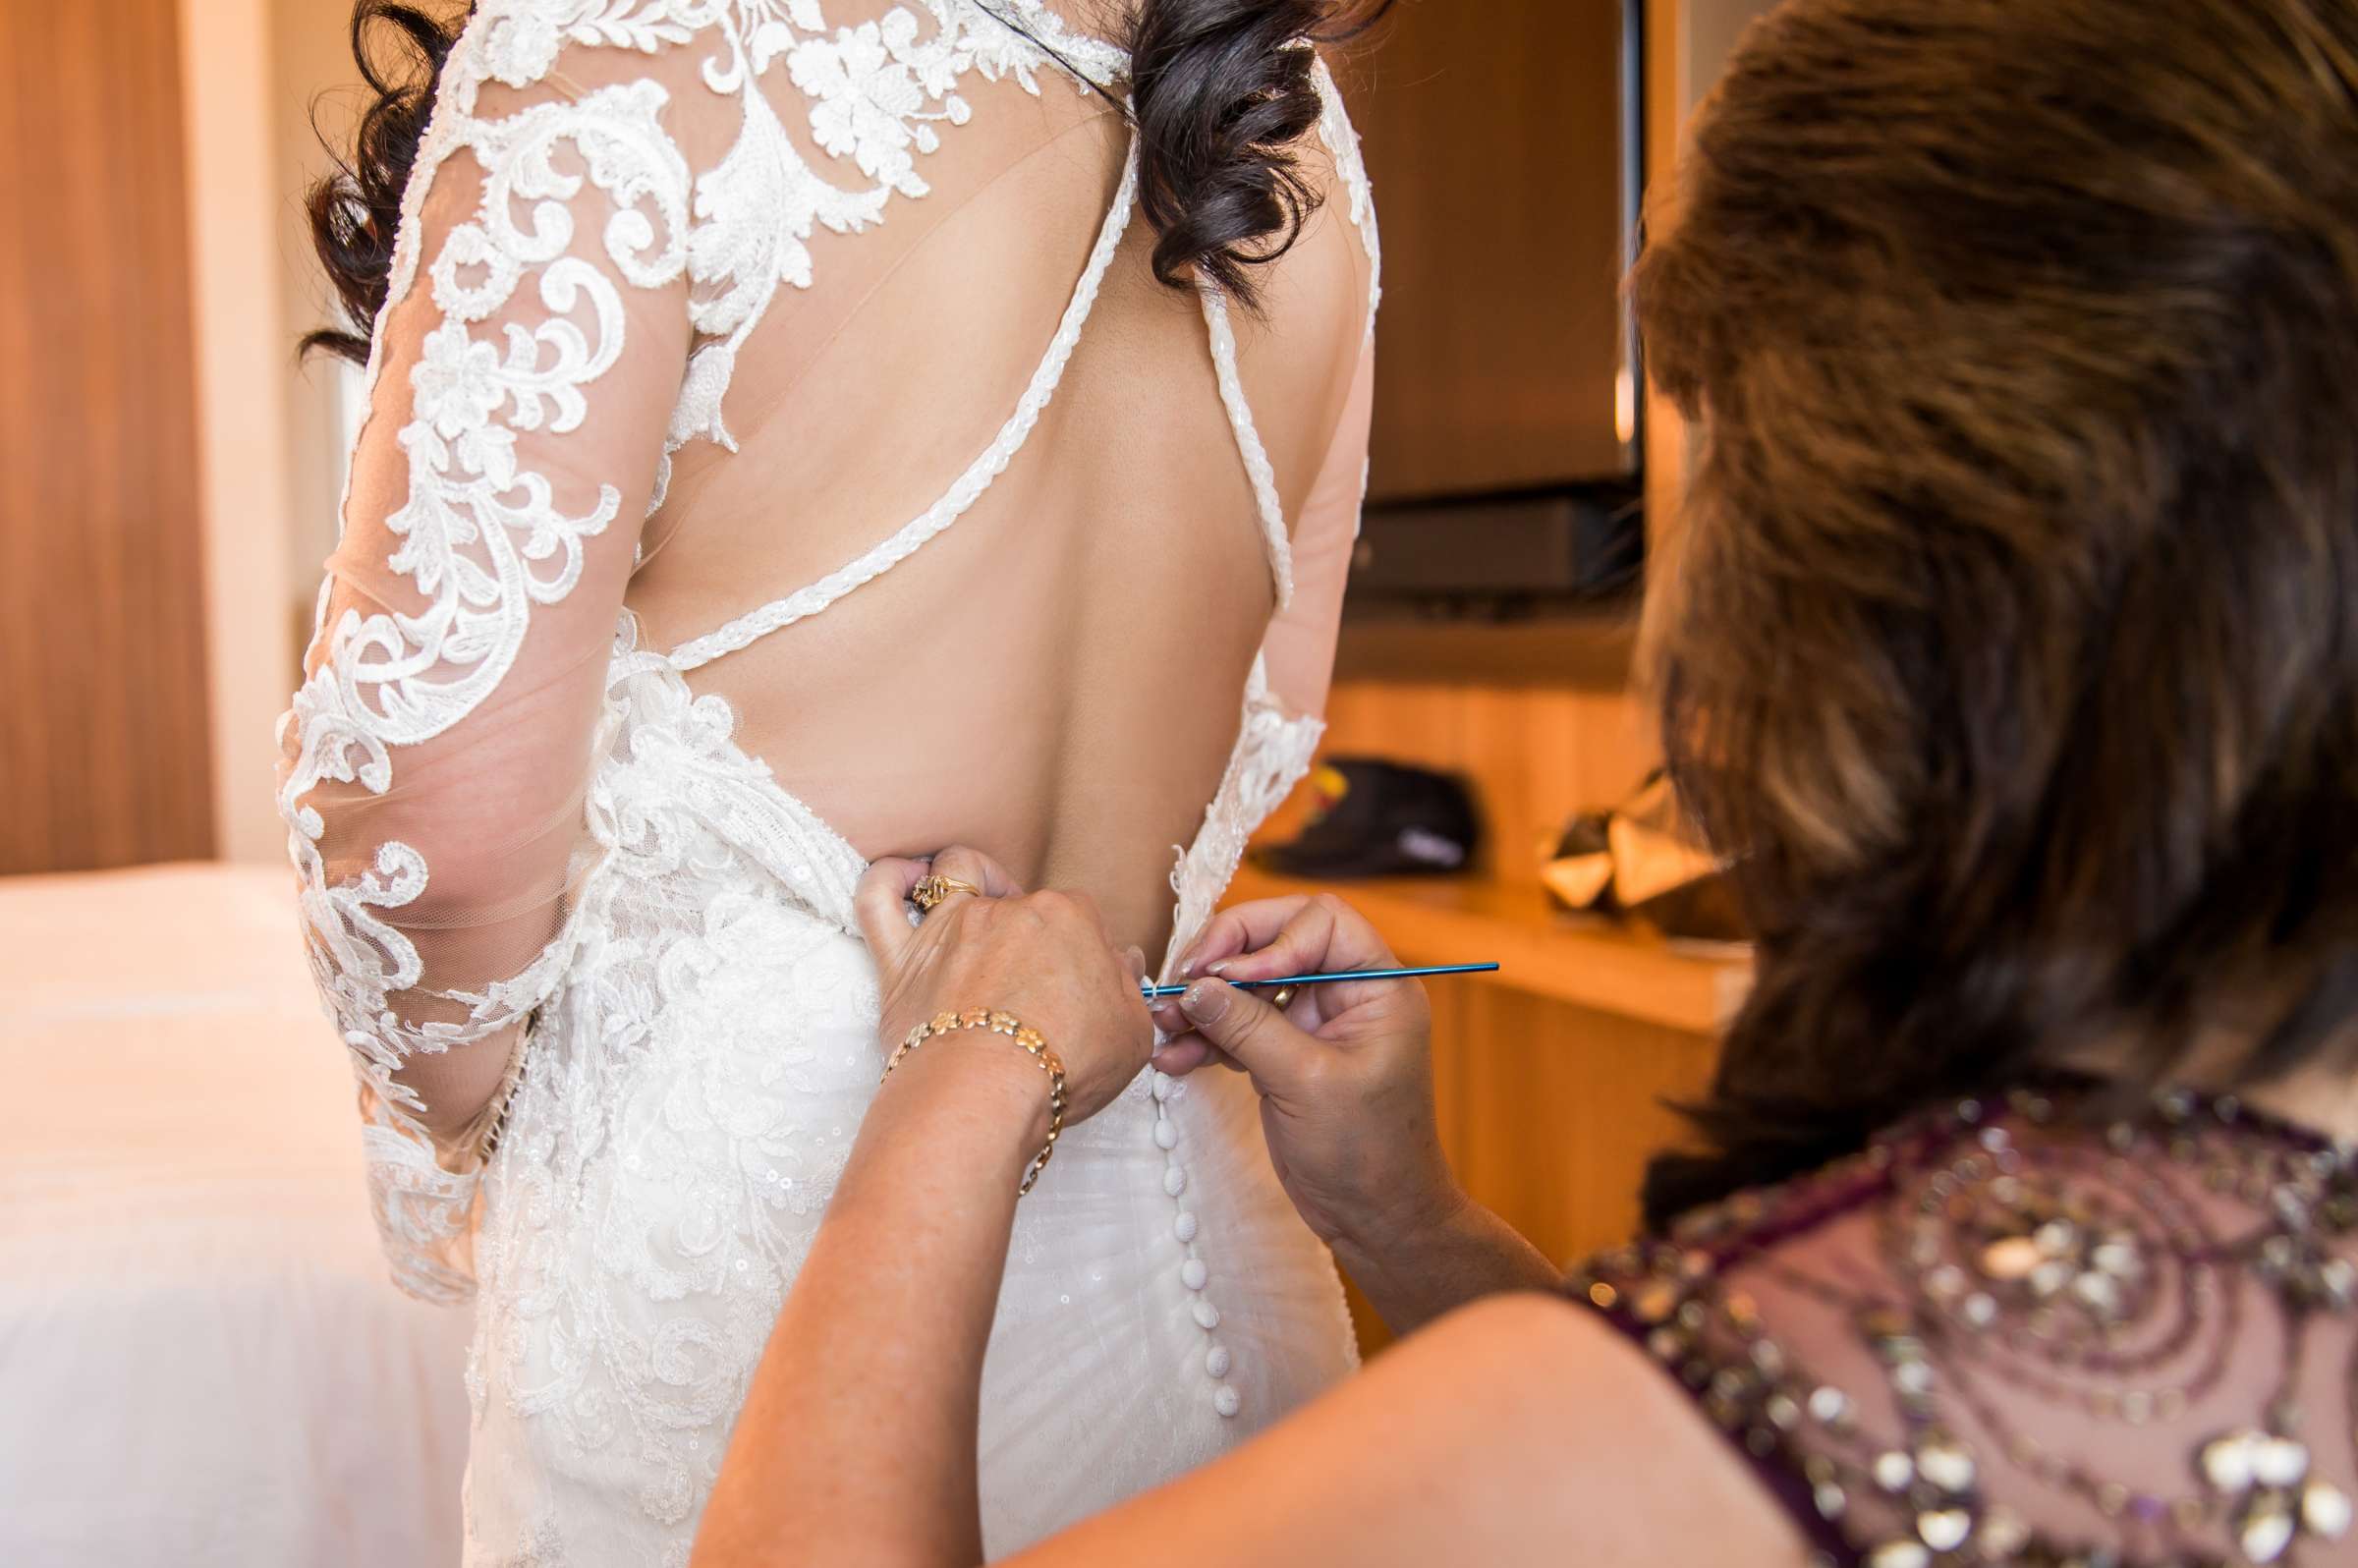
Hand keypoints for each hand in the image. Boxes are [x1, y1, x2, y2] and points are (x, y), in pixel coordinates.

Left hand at [854, 847, 1154, 1132]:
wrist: (987, 1093)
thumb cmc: (1065, 1064)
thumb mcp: (1131, 1032)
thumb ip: (1127, 989)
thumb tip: (1120, 962)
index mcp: (1067, 918)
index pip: (1079, 916)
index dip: (1081, 950)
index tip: (1080, 986)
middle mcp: (1007, 910)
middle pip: (1020, 900)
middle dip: (1029, 929)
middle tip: (1032, 979)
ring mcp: (949, 929)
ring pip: (952, 875)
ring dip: (965, 883)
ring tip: (974, 911)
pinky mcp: (901, 959)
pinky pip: (878, 898)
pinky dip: (888, 880)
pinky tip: (903, 881)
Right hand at [1151, 894, 1463, 1254]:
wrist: (1376, 1220)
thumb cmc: (1367, 1153)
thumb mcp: (1305, 1083)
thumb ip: (1248, 1028)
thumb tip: (1195, 986)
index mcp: (1378, 985)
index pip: (1320, 920)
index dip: (1269, 938)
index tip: (1230, 976)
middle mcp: (1346, 993)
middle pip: (1276, 940)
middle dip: (1225, 958)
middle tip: (1182, 981)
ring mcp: (1313, 1023)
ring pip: (1249, 983)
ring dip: (1204, 1000)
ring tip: (1164, 1024)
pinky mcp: (1284, 1054)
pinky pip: (1238, 1026)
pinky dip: (1206, 1037)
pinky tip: (1174, 1057)